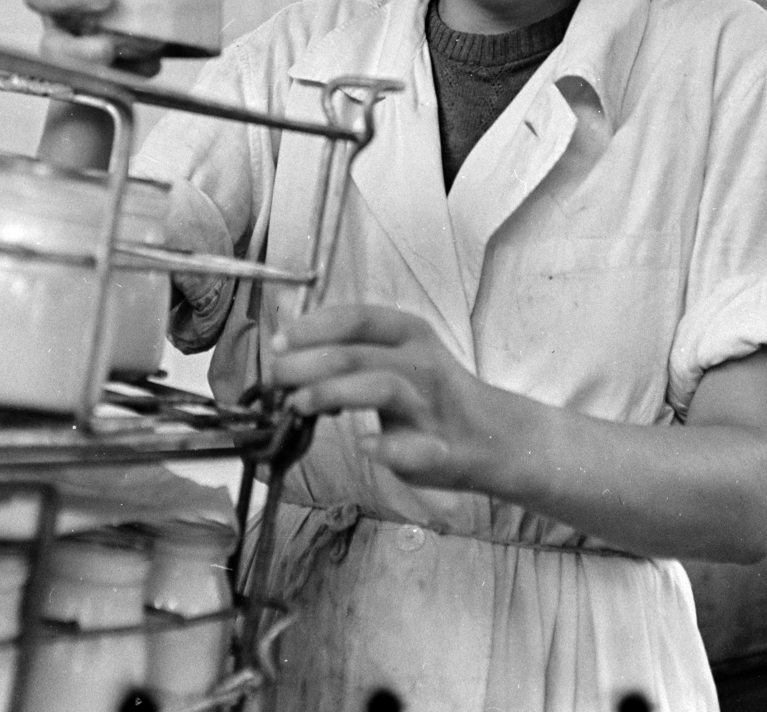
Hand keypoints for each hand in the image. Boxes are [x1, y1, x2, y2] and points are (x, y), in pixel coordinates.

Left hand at [269, 304, 496, 489]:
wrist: (490, 436)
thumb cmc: (428, 394)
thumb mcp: (397, 356)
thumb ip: (354, 352)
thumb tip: (288, 355)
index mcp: (408, 333)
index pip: (356, 318)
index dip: (312, 327)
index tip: (278, 341)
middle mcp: (420, 361)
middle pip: (355, 353)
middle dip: (306, 363)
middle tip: (276, 378)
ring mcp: (429, 404)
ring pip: (379, 386)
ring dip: (332, 393)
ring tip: (298, 405)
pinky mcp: (437, 448)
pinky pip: (408, 446)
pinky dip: (385, 447)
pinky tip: (366, 447)